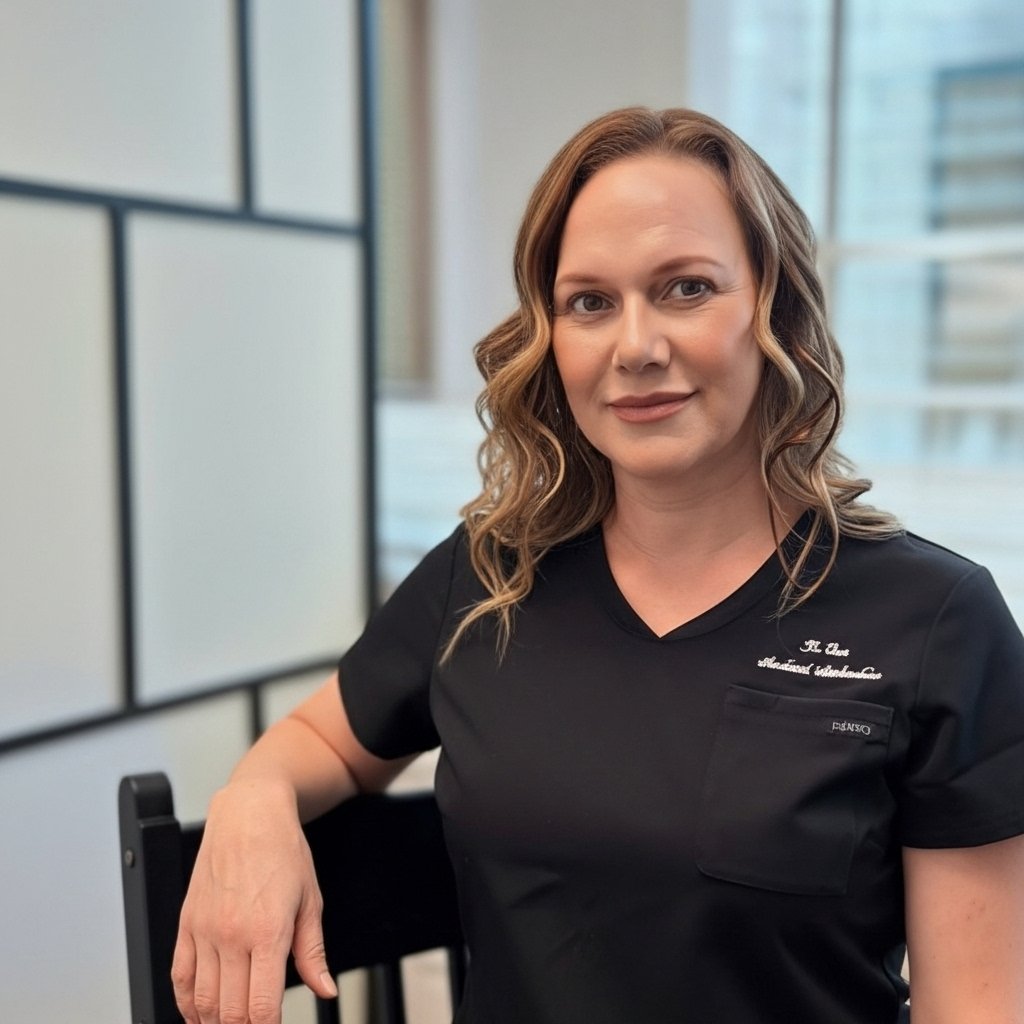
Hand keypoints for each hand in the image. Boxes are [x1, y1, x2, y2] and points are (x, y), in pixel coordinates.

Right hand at [170, 780, 338, 1023]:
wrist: (248, 813)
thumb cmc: (283, 850)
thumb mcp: (310, 900)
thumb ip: (313, 953)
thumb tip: (325, 990)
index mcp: (267, 932)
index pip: (261, 1008)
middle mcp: (231, 936)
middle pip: (230, 1013)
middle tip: (259, 1023)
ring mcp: (204, 931)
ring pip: (201, 1002)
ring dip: (216, 1022)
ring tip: (234, 1021)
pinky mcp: (185, 924)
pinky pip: (178, 979)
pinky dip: (187, 1005)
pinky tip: (200, 1012)